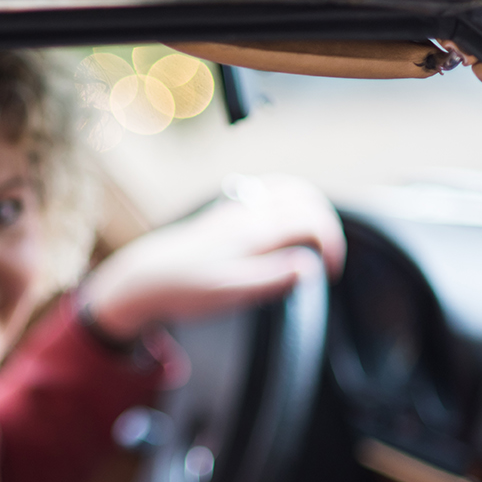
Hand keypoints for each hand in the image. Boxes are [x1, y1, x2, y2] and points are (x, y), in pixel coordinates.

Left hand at [77, 174, 345, 341]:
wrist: (148, 278)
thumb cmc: (188, 289)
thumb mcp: (231, 292)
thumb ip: (272, 279)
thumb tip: (309, 267)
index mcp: (254, 231)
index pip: (311, 220)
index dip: (332, 244)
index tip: (330, 272)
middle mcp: (248, 212)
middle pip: (305, 198)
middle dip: (327, 224)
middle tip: (328, 256)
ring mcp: (237, 208)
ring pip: (288, 189)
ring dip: (311, 207)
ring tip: (317, 237)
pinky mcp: (228, 212)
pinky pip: (270, 192)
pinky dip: (291, 200)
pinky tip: (288, 220)